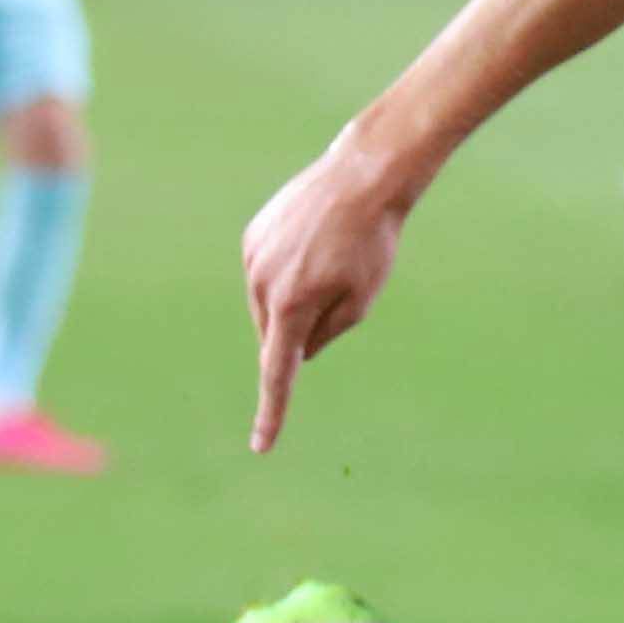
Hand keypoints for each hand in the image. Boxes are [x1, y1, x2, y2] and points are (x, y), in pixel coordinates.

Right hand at [241, 139, 413, 452]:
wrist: (361, 177)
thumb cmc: (372, 243)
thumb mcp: (361, 301)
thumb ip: (325, 335)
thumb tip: (296, 352)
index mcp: (291, 306)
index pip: (278, 372)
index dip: (272, 411)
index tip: (262, 445)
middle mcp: (261, 284)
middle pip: (275, 335)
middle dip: (299, 333)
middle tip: (337, 293)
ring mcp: (252, 257)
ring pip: (268, 304)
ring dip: (293, 299)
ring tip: (328, 260)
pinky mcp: (252, 236)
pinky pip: (265, 272)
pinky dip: (285, 272)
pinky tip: (313, 245)